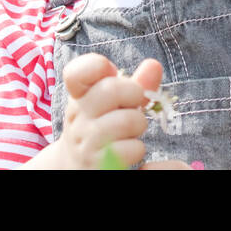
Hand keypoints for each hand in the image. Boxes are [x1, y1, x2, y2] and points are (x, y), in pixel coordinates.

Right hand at [55, 54, 163, 168]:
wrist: (78, 166)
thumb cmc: (103, 126)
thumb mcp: (116, 102)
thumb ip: (136, 83)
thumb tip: (153, 64)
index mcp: (80, 96)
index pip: (76, 73)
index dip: (95, 65)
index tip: (109, 70)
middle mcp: (78, 117)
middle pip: (111, 90)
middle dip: (134, 94)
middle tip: (133, 104)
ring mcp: (85, 143)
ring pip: (127, 121)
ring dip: (138, 124)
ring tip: (132, 130)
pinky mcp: (97, 165)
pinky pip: (131, 149)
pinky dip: (137, 148)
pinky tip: (128, 150)